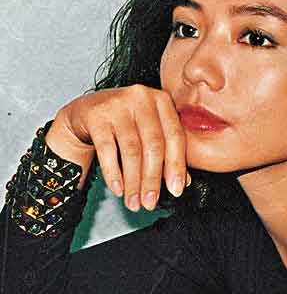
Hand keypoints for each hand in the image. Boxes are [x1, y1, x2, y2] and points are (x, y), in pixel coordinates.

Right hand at [45, 84, 189, 210]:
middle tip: (150, 203)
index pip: (175, 136)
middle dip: (153, 179)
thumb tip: (184, 182)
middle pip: (154, 145)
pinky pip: (107, 150)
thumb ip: (168, 152)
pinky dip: (113, 174)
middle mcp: (142, 97)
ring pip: (131, 150)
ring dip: (133, 182)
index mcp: (162, 100)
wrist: (88, 110)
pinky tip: (118, 190)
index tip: (176, 191)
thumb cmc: (126, 122)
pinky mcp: (96, 115)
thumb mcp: (149, 131)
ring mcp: (118, 104)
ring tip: (134, 202)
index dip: (177, 166)